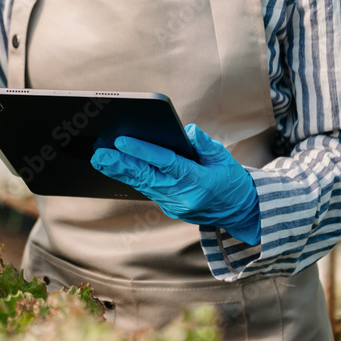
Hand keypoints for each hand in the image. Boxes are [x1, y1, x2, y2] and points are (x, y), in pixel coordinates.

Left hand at [89, 124, 260, 244]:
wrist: (240, 211)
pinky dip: (131, 178)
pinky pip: (147, 191)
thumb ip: (204, 144)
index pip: (167, 163)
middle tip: (100, 154)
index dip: (143, 152)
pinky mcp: (169, 208)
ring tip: (100, 159)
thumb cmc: (232, 180)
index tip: (122, 141)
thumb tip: (186, 130)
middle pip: (148, 177)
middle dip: (121, 164)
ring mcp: (175, 205)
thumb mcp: (224, 159)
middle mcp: (184, 196)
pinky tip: (114, 168)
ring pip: (143, 185)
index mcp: (200, 182)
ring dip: (120, 172)